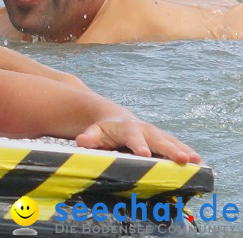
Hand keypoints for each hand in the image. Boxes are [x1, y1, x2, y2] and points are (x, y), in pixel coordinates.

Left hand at [76, 116, 201, 164]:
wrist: (114, 117)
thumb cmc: (104, 129)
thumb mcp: (94, 132)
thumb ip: (89, 137)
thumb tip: (81, 141)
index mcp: (127, 129)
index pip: (133, 137)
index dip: (138, 145)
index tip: (144, 154)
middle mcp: (145, 130)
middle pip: (158, 140)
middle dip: (170, 150)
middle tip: (182, 160)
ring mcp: (157, 134)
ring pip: (172, 142)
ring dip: (184, 151)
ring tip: (197, 162)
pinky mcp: (164, 139)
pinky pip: (178, 146)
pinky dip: (188, 153)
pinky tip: (200, 164)